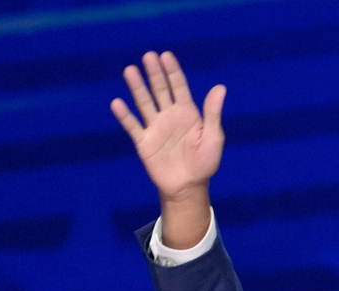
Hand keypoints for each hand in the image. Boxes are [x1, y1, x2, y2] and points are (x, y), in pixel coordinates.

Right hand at [111, 51, 224, 200]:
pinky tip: (117, 103)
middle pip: (160, 90)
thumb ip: (213, 113)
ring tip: (130, 70)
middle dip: (155, 74)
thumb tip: (220, 87)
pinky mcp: (144, 142)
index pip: (179, 87)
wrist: (188, 187)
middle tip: (148, 56)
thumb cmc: (205, 163)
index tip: (166, 56)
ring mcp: (155, 128)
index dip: (173, 72)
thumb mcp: (213, 137)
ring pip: (144, 103)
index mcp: (188, 113)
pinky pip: (133, 126)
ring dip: (137, 87)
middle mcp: (169, 116)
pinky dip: (125, 115)